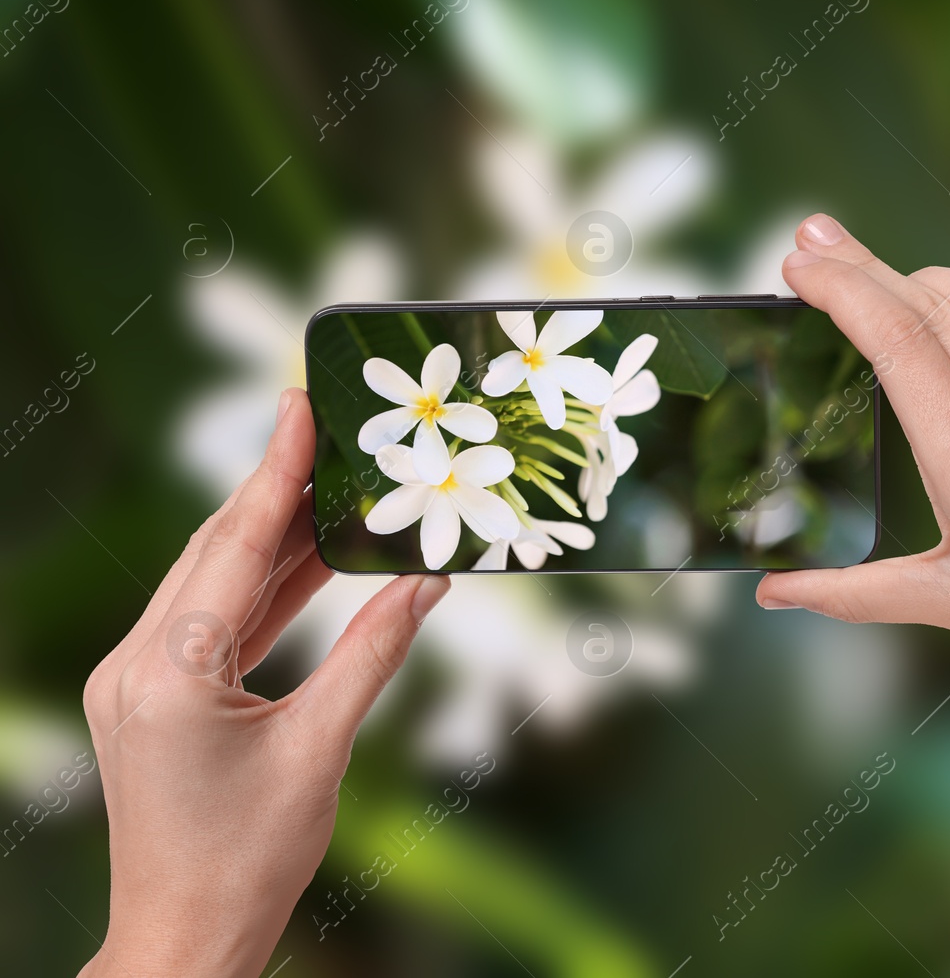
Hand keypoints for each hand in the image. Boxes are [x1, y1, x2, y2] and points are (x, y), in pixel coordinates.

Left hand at [79, 388, 449, 977]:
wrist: (186, 936)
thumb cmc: (250, 858)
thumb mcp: (323, 748)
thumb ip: (375, 651)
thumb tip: (428, 579)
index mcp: (169, 673)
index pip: (234, 547)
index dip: (274, 472)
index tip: (301, 408)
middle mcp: (136, 664)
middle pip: (217, 551)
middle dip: (276, 489)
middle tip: (325, 429)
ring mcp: (137, 680)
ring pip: (215, 583)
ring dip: (276, 538)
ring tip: (334, 488)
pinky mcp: (152, 698)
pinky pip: (212, 622)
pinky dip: (265, 590)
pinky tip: (313, 561)